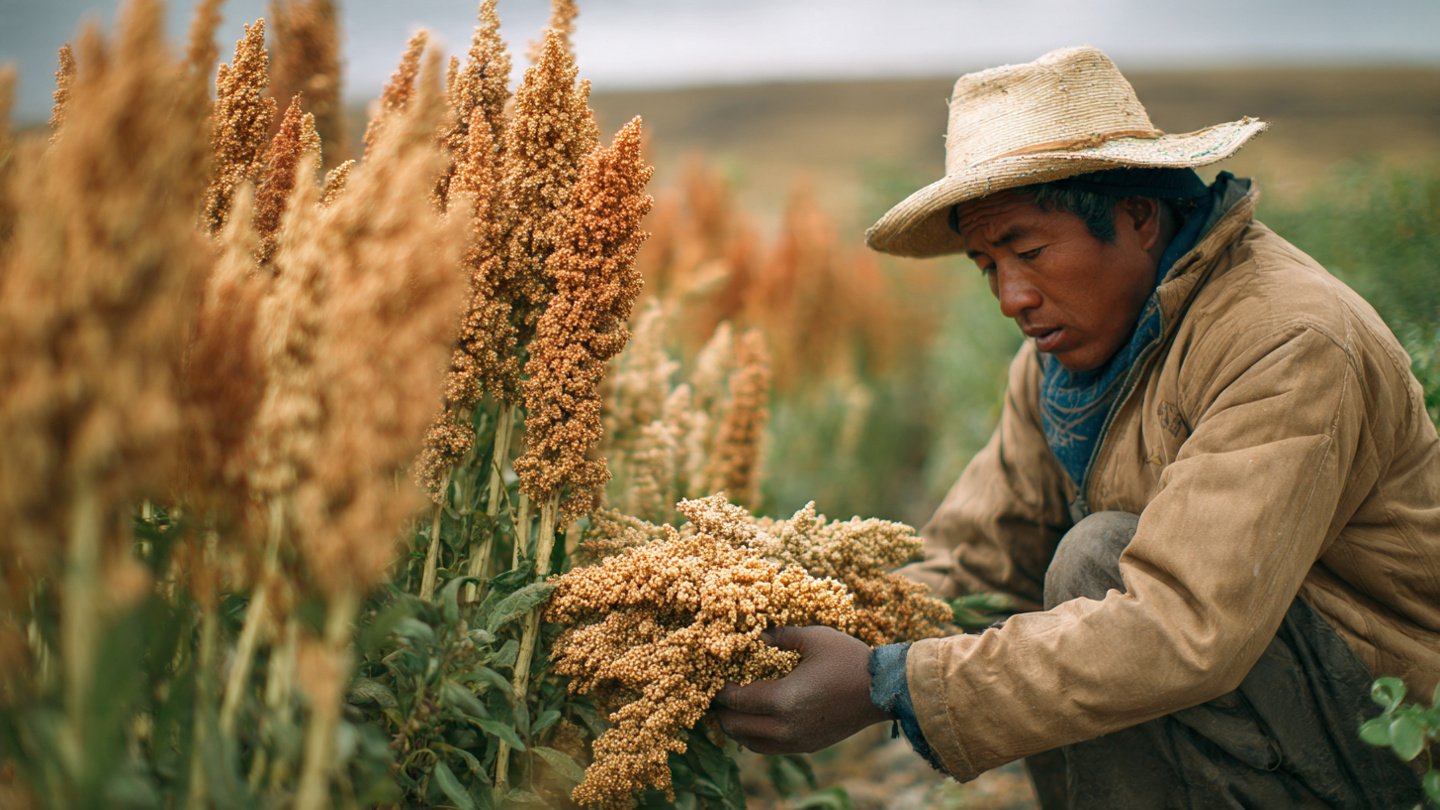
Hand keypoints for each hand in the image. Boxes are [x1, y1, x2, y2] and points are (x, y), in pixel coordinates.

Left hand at [709, 625, 892, 753]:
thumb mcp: (813, 637)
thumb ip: (780, 635)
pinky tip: (757, 720)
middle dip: (722, 712)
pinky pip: (770, 748)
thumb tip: (755, 633)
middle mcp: (786, 727)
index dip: (719, 691)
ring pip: (751, 743)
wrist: (884, 690)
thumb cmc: (848, 659)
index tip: (712, 678)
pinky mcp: (808, 746)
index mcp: (784, 700)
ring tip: (732, 709)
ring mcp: (797, 740)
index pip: (737, 701)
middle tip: (716, 695)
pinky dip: (756, 737)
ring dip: (737, 728)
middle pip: (737, 727)